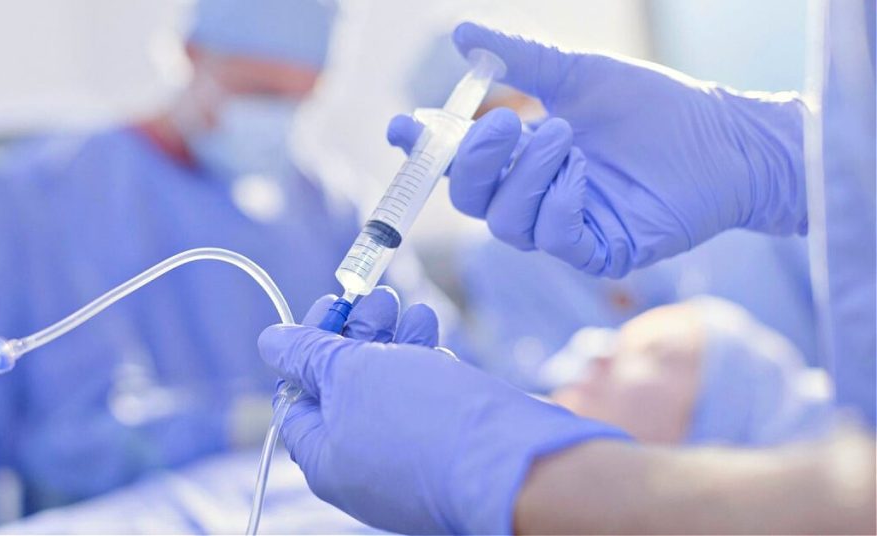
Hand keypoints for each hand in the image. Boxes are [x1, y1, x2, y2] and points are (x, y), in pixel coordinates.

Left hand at [260, 287, 628, 533]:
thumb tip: (271, 341)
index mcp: (325, 459)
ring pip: (387, 388)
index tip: (329, 307)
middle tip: (374, 297)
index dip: (305, 348)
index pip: (294, 399)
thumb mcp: (350, 374)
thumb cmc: (423, 421)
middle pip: (343, 389)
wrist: (515, 463)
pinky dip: (422, 362)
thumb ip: (307, 355)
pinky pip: (423, 400)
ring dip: (393, 339)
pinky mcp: (446, 446)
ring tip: (410, 306)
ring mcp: (407, 458)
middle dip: (356, 334)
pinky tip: (432, 332)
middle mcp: (362, 464)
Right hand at [388, 22, 805, 277]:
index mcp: (522, 154)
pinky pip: (554, 240)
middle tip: (506, 122)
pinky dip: (560, 204)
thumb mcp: (579, 74)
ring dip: (527, 178)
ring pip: (506, 224)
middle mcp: (534, 194)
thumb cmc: (655, 106)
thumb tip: (461, 33)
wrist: (723, 136)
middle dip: (478, 162)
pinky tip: (585, 174)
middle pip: (470, 199)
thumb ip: (520, 60)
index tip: (405, 126)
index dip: (425, 147)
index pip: (458, 160)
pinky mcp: (599, 252)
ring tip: (566, 138)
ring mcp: (564, 227)